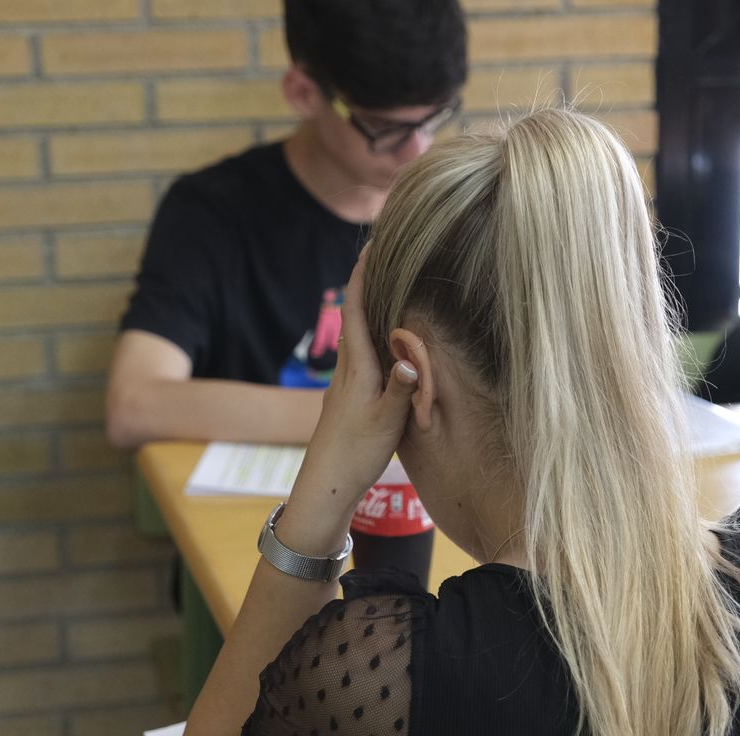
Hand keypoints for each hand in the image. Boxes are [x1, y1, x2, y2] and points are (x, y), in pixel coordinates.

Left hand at [279, 253, 421, 551]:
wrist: (326, 486)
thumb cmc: (356, 455)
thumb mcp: (386, 423)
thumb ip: (401, 389)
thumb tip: (413, 358)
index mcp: (356, 368)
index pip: (356, 309)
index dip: (363, 276)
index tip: (372, 244)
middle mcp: (348, 369)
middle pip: (356, 314)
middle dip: (369, 283)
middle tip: (385, 254)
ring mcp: (346, 383)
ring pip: (359, 334)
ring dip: (370, 308)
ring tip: (389, 286)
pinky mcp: (350, 396)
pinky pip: (363, 353)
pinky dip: (374, 334)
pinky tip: (386, 339)